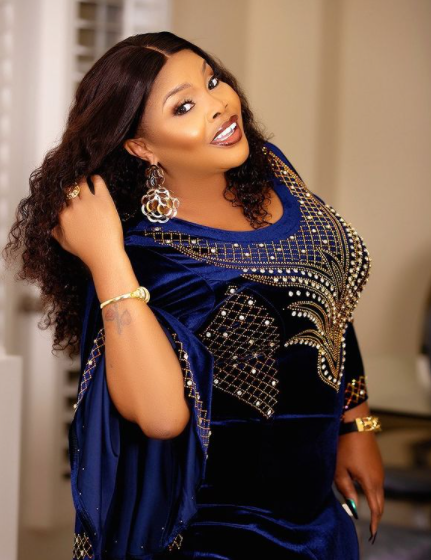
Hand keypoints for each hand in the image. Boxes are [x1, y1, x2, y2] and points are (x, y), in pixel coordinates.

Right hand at [51, 175, 124, 270]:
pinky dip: (95, 178)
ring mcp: (89, 201)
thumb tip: (52, 227)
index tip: (65, 193)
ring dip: (81, 179)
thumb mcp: (65, 243)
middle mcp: (74, 206)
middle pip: (68, 188)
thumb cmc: (86, 251)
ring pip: (80, 182)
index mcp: (63, 215)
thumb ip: (56, 233)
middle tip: (74, 184)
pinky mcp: (104, 200)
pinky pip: (98, 182)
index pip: (59, 198)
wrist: (104, 254)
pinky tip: (95, 179)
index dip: (62, 195)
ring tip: (84, 178)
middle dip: (69, 186)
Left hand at [334, 420, 384, 543]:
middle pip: (380, 502)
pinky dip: (374, 491)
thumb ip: (347, 491)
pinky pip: (378, 482)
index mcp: (371, 483)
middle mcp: (379, 478)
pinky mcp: (377, 462)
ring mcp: (380, 469)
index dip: (375, 522)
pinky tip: (365, 492)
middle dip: (376, 515)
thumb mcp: (340, 471)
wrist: (355, 425)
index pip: (376, 509)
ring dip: (375, 502)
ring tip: (367, 511)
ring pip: (379, 492)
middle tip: (371, 526)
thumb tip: (355, 508)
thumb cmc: (344, 447)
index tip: (372, 533)